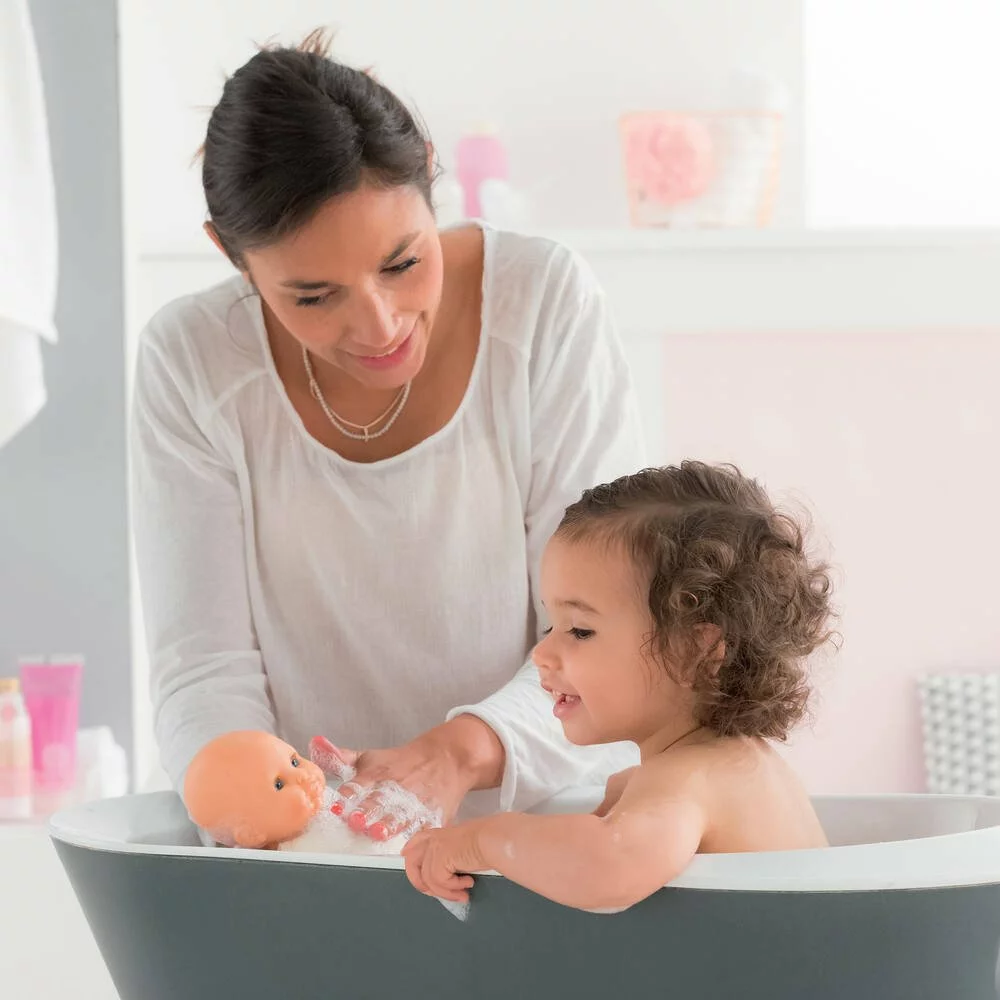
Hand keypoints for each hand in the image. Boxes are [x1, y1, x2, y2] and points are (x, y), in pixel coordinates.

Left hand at [308, 717, 502, 841]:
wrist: (446, 759)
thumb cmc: (400, 762)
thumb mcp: (370, 757)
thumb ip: (340, 757)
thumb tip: (314, 744)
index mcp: (378, 773)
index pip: (360, 784)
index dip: (349, 795)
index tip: (337, 805)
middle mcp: (396, 788)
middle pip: (380, 800)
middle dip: (368, 811)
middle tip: (357, 821)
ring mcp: (415, 802)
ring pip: (402, 814)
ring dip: (390, 823)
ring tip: (379, 832)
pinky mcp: (432, 816)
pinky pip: (426, 826)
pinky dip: (419, 836)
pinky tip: (410, 847)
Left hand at [402, 821, 486, 903]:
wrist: (493, 840)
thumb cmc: (488, 841)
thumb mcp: (466, 845)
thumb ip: (453, 853)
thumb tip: (450, 868)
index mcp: (441, 833)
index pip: (418, 839)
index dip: (410, 850)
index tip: (406, 856)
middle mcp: (434, 840)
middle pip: (411, 861)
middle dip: (419, 882)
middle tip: (433, 894)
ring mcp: (435, 849)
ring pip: (429, 880)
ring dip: (447, 892)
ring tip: (463, 894)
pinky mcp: (439, 860)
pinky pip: (440, 883)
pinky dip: (454, 889)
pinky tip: (469, 884)